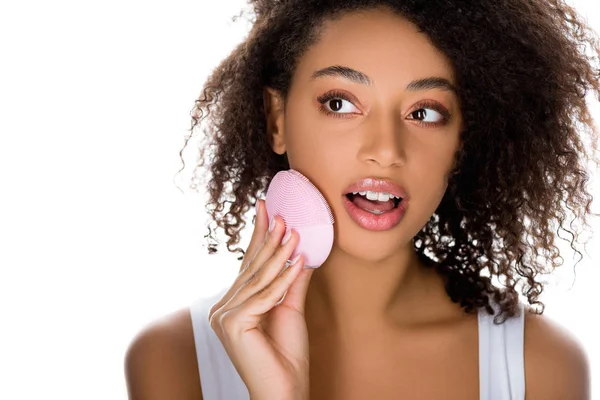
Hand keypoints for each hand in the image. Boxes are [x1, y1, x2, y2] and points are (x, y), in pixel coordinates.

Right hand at [208, 199, 315, 399]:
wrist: (286, 389)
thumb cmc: (286, 354)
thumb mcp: (291, 308)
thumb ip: (292, 281)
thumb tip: (302, 251)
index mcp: (233, 304)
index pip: (248, 265)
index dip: (259, 237)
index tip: (266, 209)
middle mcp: (223, 308)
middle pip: (251, 268)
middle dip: (268, 238)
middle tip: (281, 213)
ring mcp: (224, 317)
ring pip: (258, 279)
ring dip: (279, 254)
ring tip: (295, 232)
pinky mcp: (232, 324)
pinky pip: (264, 296)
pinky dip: (284, 279)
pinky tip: (298, 260)